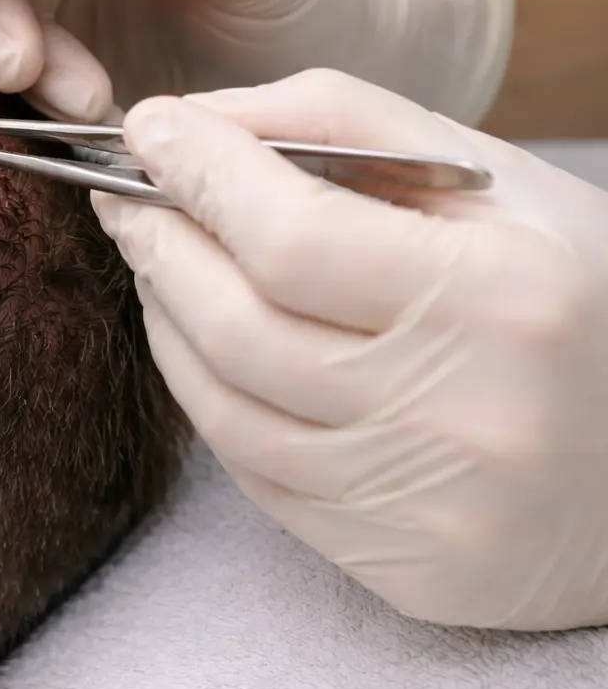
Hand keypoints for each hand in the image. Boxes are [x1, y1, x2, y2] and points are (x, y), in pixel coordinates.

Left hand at [93, 68, 607, 629]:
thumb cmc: (575, 296)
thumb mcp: (492, 182)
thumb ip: (344, 123)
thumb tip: (196, 119)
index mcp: (503, 300)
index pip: (293, 238)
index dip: (201, 176)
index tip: (149, 128)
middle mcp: (465, 416)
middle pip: (240, 326)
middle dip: (160, 243)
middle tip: (125, 194)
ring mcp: (429, 507)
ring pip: (229, 407)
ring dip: (165, 319)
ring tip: (153, 257)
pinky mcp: (401, 569)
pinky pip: (255, 474)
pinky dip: (206, 394)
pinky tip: (197, 341)